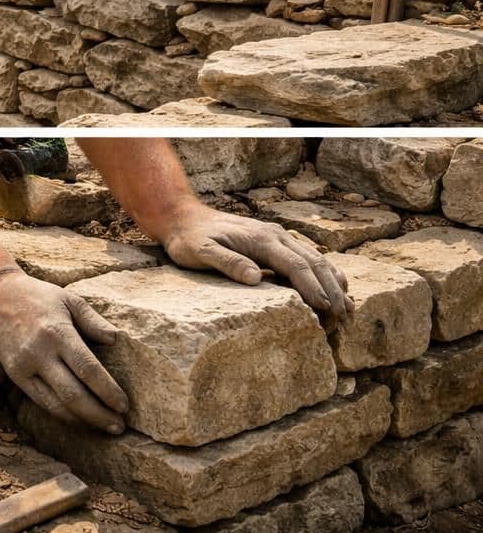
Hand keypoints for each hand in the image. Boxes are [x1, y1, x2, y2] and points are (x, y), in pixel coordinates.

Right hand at [0, 267, 128, 433]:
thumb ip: (94, 321)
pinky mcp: (14, 375)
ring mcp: (25, 366)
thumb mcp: (69, 299)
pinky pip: (41, 401)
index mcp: (57, 332)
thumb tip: (117, 340)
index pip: (88, 369)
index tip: (124, 405)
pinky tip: (79, 417)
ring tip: (105, 426)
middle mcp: (40, 353)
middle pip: (73, 394)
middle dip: (99, 414)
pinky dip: (62, 413)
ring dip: (83, 420)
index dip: (108, 391)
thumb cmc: (36, 296)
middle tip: (119, 425)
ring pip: (56, 404)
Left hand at [159, 205, 350, 316]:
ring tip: (348, 306)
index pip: (295, 266)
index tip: (326, 309)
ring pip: (315, 258)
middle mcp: (275, 235)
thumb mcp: (199, 252)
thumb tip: (256, 278)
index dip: (313, 288)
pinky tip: (334, 286)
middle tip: (345, 315)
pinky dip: (323, 272)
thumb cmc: (189, 238)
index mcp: (261, 239)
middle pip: (313, 262)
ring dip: (333, 281)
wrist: (183, 217)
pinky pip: (306, 256)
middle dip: (331, 288)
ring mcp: (277, 236)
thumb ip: (227, 263)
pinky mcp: (274, 242)